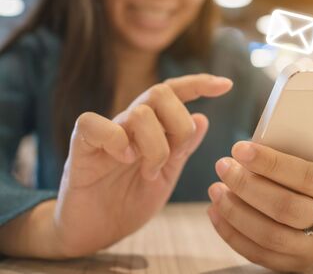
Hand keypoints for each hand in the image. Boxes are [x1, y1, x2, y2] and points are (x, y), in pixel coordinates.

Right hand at [54, 74, 232, 257]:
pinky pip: (93, 124)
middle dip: (180, 123)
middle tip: (176, 155)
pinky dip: (116, 139)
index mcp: (152, 127)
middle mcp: (130, 123)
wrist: (95, 231)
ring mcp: (106, 133)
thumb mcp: (166, 175)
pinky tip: (125, 159)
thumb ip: (183, 148)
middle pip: (160, 92)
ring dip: (155, 146)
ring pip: (139, 113)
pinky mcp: (81, 147)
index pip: (175, 92)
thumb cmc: (129, 200)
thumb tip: (203, 118)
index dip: (199, 84)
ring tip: (150, 172)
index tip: (227, 85)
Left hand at [207, 142, 312, 271]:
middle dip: (247, 186)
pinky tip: (215, 211)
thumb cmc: (312, 168)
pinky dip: (231, 232)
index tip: (239, 149)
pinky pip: (257, 253)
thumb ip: (289, 146)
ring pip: (269, 235)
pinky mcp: (294, 265)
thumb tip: (251, 143)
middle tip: (223, 166)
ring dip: (234, 211)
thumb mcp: (312, 153)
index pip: (306, 176)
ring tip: (216, 189)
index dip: (270, 163)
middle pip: (285, 208)